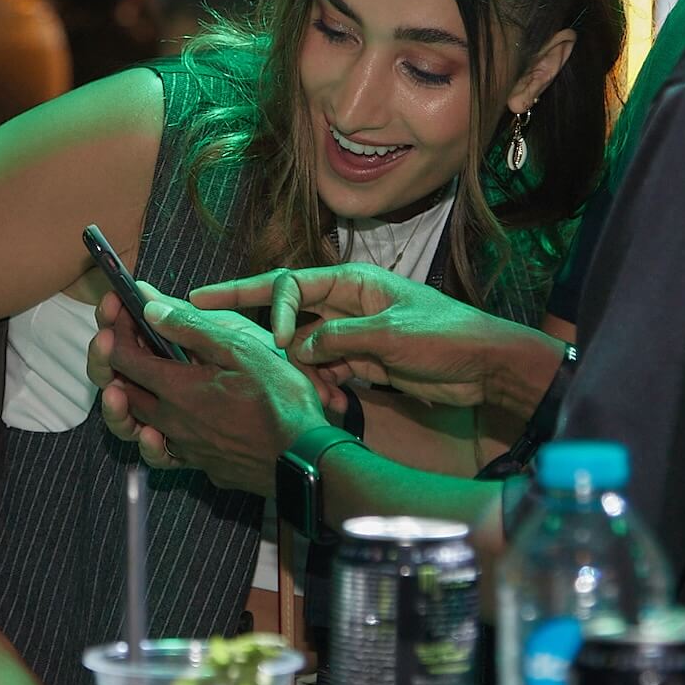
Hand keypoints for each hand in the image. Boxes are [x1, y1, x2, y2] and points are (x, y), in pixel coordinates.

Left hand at [100, 292, 329, 495]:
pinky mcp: (199, 463)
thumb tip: (151, 309)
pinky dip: (151, 435)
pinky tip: (161, 425)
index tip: (122, 311)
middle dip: (115, 360)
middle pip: (123, 390)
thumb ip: (191, 330)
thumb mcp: (241, 350)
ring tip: (128, 381)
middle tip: (121, 337)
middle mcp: (171, 421)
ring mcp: (184, 446)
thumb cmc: (281, 402)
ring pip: (137, 423)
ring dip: (125, 399)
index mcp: (177, 389)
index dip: (118, 331)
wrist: (304, 460)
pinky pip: (161, 451)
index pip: (125, 358)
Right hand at [192, 263, 534, 408]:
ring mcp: (353, 334)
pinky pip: (325, 369)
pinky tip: (317, 401)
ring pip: (303, 346)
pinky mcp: (364, 362)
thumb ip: (341, 339)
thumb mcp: (391, 335)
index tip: (272, 341)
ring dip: (290, 365)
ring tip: (274, 382)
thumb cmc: (446, 337)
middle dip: (250, 318)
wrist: (486, 366)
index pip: (293, 285)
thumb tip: (296, 348)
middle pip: (288, 309)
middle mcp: (347, 304)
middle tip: (199, 318)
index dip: (271, 306)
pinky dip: (317, 384)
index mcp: (353, 283)